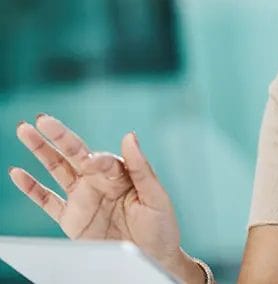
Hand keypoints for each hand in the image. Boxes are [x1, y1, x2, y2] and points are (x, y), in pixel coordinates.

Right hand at [9, 115, 204, 282]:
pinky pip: (47, 201)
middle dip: (58, 136)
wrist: (153, 258)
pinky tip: (17, 173)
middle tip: (42, 119)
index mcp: (121, 174)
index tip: (92, 161)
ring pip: (57, 169)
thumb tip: (129, 136)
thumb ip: (141, 167)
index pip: (102, 159)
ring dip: (41, 151)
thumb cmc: (160, 225)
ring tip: (24, 130)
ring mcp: (83, 198)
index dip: (96, 159)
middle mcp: (99, 181)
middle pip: (74, 153)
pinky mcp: (71, 218)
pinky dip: (31, 188)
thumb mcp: (156, 196)